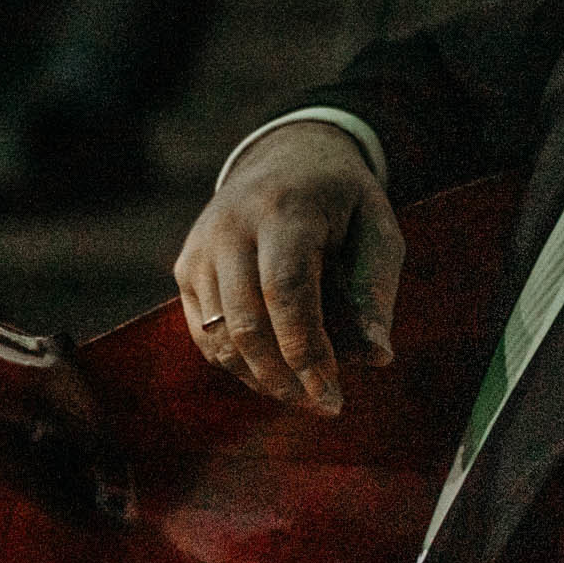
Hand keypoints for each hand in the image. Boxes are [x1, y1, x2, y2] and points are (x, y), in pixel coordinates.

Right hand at [173, 121, 403, 415]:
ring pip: (219, 335)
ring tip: (302, 394)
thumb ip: (377, 289)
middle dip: (285, 378)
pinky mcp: (186, 264)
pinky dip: (235, 364)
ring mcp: (202, 245)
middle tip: (324, 405)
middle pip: (247, 322)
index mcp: (285, 210)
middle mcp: (232, 225)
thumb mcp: (377, 228)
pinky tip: (271, 374)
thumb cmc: (341, 201)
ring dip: (260, 378)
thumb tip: (377, 357)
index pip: (286, 291)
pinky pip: (203, 332)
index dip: (308, 351)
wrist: (285, 156)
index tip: (334, 395)